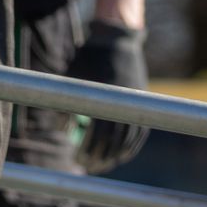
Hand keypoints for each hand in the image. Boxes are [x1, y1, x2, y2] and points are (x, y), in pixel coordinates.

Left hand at [64, 19, 148, 173]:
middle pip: (115, 139)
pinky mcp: (145, 101)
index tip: (77, 160)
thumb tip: (61, 132)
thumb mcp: (72, 79)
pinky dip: (132, 145)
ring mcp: (138, 101)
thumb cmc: (88, 59)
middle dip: (100, 156)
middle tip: (87, 167)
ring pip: (130, 137)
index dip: (88, 149)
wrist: (117, 39)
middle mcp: (125, 101)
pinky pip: (141, 130)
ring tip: (103, 165)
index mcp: (107, 97)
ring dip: (116, 155)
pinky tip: (121, 156)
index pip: (99, 133)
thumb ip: (66, 104)